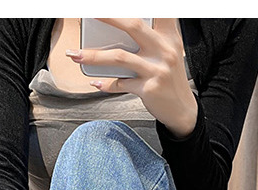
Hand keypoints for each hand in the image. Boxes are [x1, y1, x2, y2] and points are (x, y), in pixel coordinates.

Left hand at [66, 18, 197, 138]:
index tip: (111, 5)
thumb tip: (118, 28)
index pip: (160, 11)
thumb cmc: (170, 78)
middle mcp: (164, 50)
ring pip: (119, 57)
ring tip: (76, 55)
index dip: (141, 3)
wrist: (182, 110)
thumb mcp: (168, 53)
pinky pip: (120, 84)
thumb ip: (151, 37)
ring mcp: (157, 70)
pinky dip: (106, 83)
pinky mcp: (148, 89)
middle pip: (133, 25)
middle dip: (108, 16)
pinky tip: (96, 82)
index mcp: (169, 36)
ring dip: (94, 56)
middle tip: (89, 12)